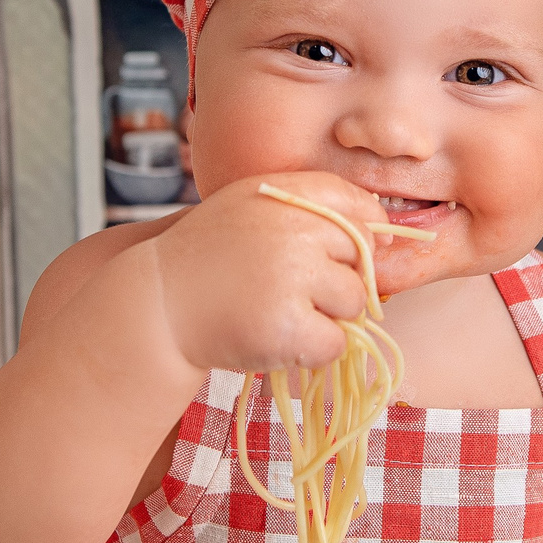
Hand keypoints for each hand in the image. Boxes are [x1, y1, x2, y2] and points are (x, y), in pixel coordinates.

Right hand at [141, 171, 390, 375]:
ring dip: (327, 316)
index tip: (346, 254)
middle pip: (363, 258)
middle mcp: (293, 228)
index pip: (357, 204)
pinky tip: (278, 339)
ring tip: (278, 313)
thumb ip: (309, 209)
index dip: (365, 233)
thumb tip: (386, 234)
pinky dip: (313, 350)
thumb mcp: (250, 209)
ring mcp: (292, 276)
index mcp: (283, 192)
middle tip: (289, 290)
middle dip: (336, 279)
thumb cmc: (209, 259)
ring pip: (354, 302)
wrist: (156, 305)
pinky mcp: (289, 325)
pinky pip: (336, 342)